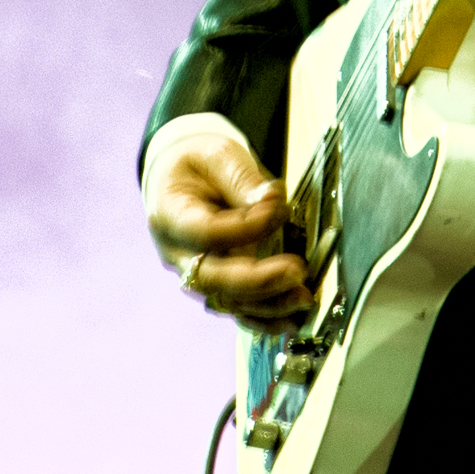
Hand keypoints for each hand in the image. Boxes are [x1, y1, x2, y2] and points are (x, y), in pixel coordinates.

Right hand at [145, 132, 311, 334]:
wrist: (183, 178)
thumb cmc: (199, 164)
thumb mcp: (217, 154)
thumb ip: (243, 178)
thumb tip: (273, 201)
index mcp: (170, 214)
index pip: (204, 232)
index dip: (243, 228)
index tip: (278, 211)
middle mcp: (178, 253)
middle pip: (213, 279)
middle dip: (258, 280)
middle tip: (296, 271)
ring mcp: (196, 275)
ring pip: (228, 302)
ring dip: (268, 304)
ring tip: (304, 298)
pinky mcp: (217, 286)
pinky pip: (238, 310)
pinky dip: (266, 319)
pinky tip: (294, 319)